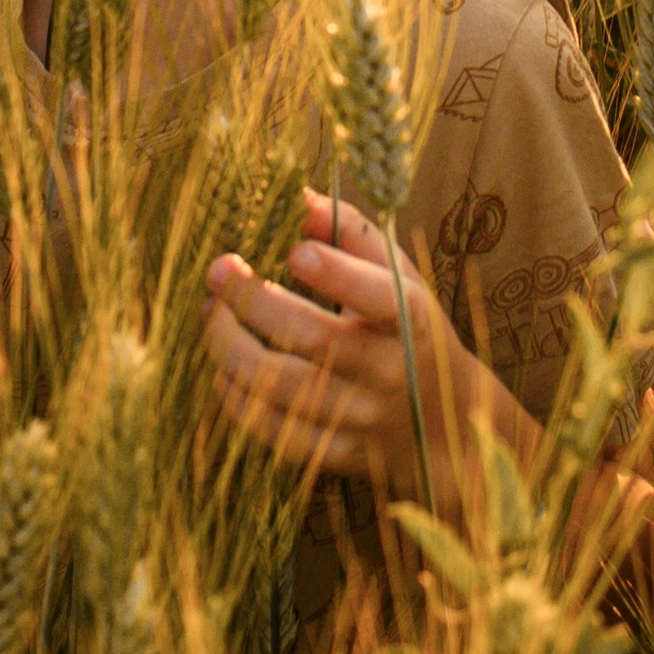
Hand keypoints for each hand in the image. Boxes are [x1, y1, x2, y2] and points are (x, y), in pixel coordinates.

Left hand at [204, 189, 495, 493]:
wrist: (443, 420)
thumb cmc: (409, 328)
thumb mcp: (400, 275)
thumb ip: (353, 233)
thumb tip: (299, 199)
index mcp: (410, 320)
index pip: (379, 297)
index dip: (337, 275)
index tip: (293, 251)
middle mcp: (387, 371)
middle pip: (316, 341)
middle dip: (257, 303)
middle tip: (218, 270)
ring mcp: (361, 417)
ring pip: (285, 391)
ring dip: (233, 349)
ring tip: (210, 312)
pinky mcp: (337, 454)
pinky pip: (277, 434)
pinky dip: (240, 401)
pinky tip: (224, 369)